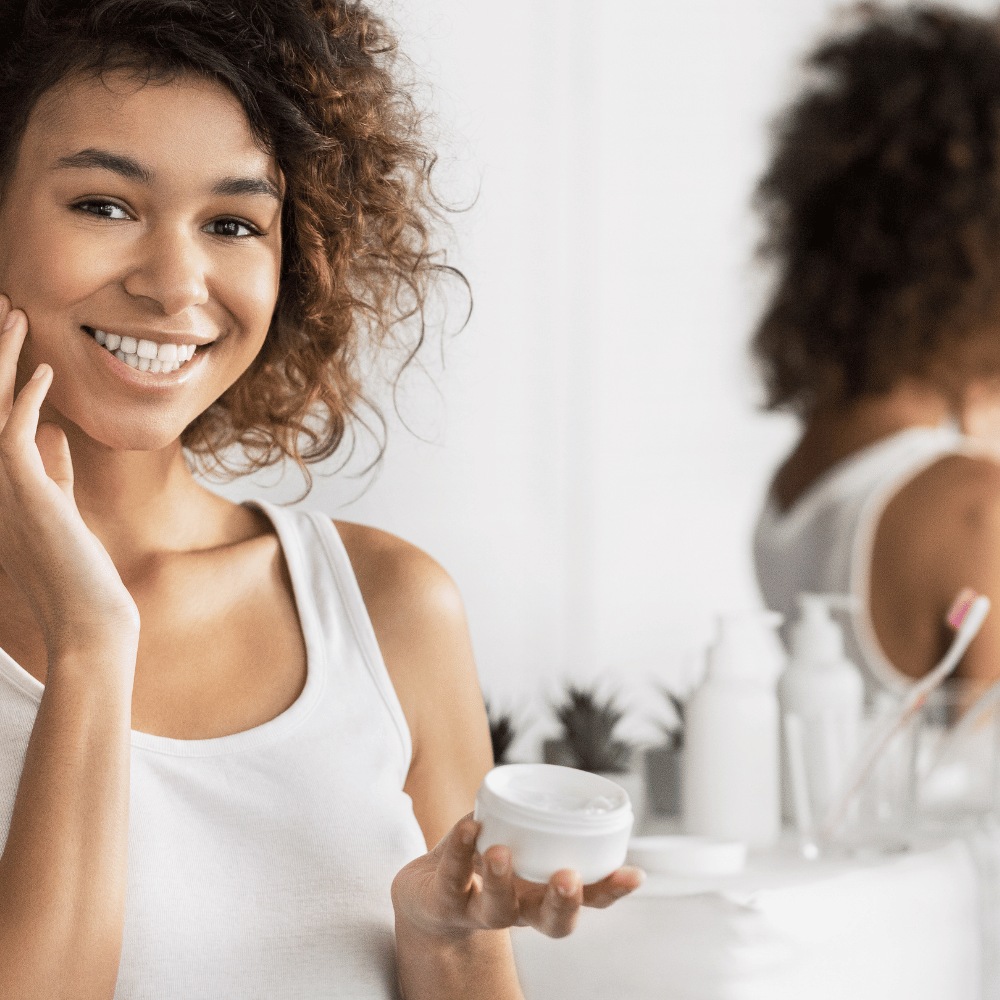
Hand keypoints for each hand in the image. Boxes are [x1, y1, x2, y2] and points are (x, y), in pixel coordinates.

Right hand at [0, 299, 137, 658]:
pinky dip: (29, 398)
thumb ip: (53, 474)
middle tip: (2, 303)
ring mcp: (4, 488)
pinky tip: (47, 368)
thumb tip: (54, 439)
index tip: (6, 328)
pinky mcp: (28, 496)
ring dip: (2, 359)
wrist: (89, 620)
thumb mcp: (61, 510)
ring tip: (16, 313)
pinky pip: (16, 435)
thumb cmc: (77, 570)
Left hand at [391, 814, 643, 941]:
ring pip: (497, 910)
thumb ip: (534, 819)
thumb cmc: (478, 863)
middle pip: (549, 921)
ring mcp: (478, 911)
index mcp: (542, 895)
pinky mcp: (442, 902)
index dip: (610, 890)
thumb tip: (562, 787)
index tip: (634, 874)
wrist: (423, 895)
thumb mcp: (514, 841)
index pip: (586, 899)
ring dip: (502, 880)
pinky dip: (460, 849)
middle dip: (563, 903)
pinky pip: (452, 876)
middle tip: (568, 877)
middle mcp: (517, 910)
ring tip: (501, 852)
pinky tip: (469, 828)